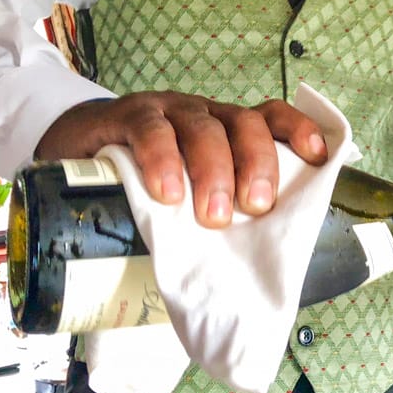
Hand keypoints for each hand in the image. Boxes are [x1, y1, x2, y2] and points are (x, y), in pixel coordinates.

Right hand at [35, 93, 326, 227]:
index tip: (318, 156)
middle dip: (256, 164)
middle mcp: (203, 114)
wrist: (73, 150)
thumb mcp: (186, 196)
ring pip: (201, 127)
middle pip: (243, 124)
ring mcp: (166, 112)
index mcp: (226, 130)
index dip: (298, 130)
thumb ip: (218, 218)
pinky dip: (161, 158)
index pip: (270, 117)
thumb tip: (255, 280)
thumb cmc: (142, 181)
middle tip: (254, 209)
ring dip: (212, 169)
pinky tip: (165, 190)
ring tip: (211, 216)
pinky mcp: (126, 118)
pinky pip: (149, 130)